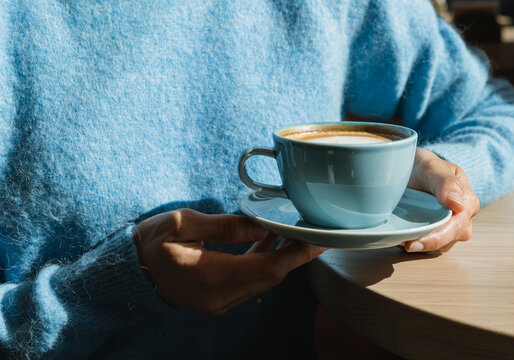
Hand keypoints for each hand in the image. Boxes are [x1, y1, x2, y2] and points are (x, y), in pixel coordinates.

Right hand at [133, 209, 325, 315]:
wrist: (130, 272)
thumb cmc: (151, 243)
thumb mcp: (184, 223)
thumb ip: (227, 226)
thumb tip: (263, 225)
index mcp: (212, 275)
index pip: (269, 268)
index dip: (298, 254)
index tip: (319, 240)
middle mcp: (220, 296)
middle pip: (271, 277)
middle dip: (296, 255)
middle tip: (314, 231)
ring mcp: (219, 301)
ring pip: (263, 281)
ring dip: (281, 258)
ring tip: (293, 231)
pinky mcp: (217, 299)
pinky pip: (249, 282)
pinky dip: (263, 262)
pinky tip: (267, 240)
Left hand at [403, 149, 479, 251]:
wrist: (414, 168)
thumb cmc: (425, 166)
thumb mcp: (431, 166)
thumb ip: (446, 182)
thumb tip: (458, 205)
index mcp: (468, 202)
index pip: (455, 227)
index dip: (435, 238)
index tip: (413, 242)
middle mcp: (463, 219)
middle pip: (448, 240)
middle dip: (426, 245)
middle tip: (405, 245)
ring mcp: (450, 228)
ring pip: (438, 245)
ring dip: (421, 245)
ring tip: (400, 240)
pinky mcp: (436, 233)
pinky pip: (429, 245)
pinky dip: (416, 242)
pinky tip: (401, 238)